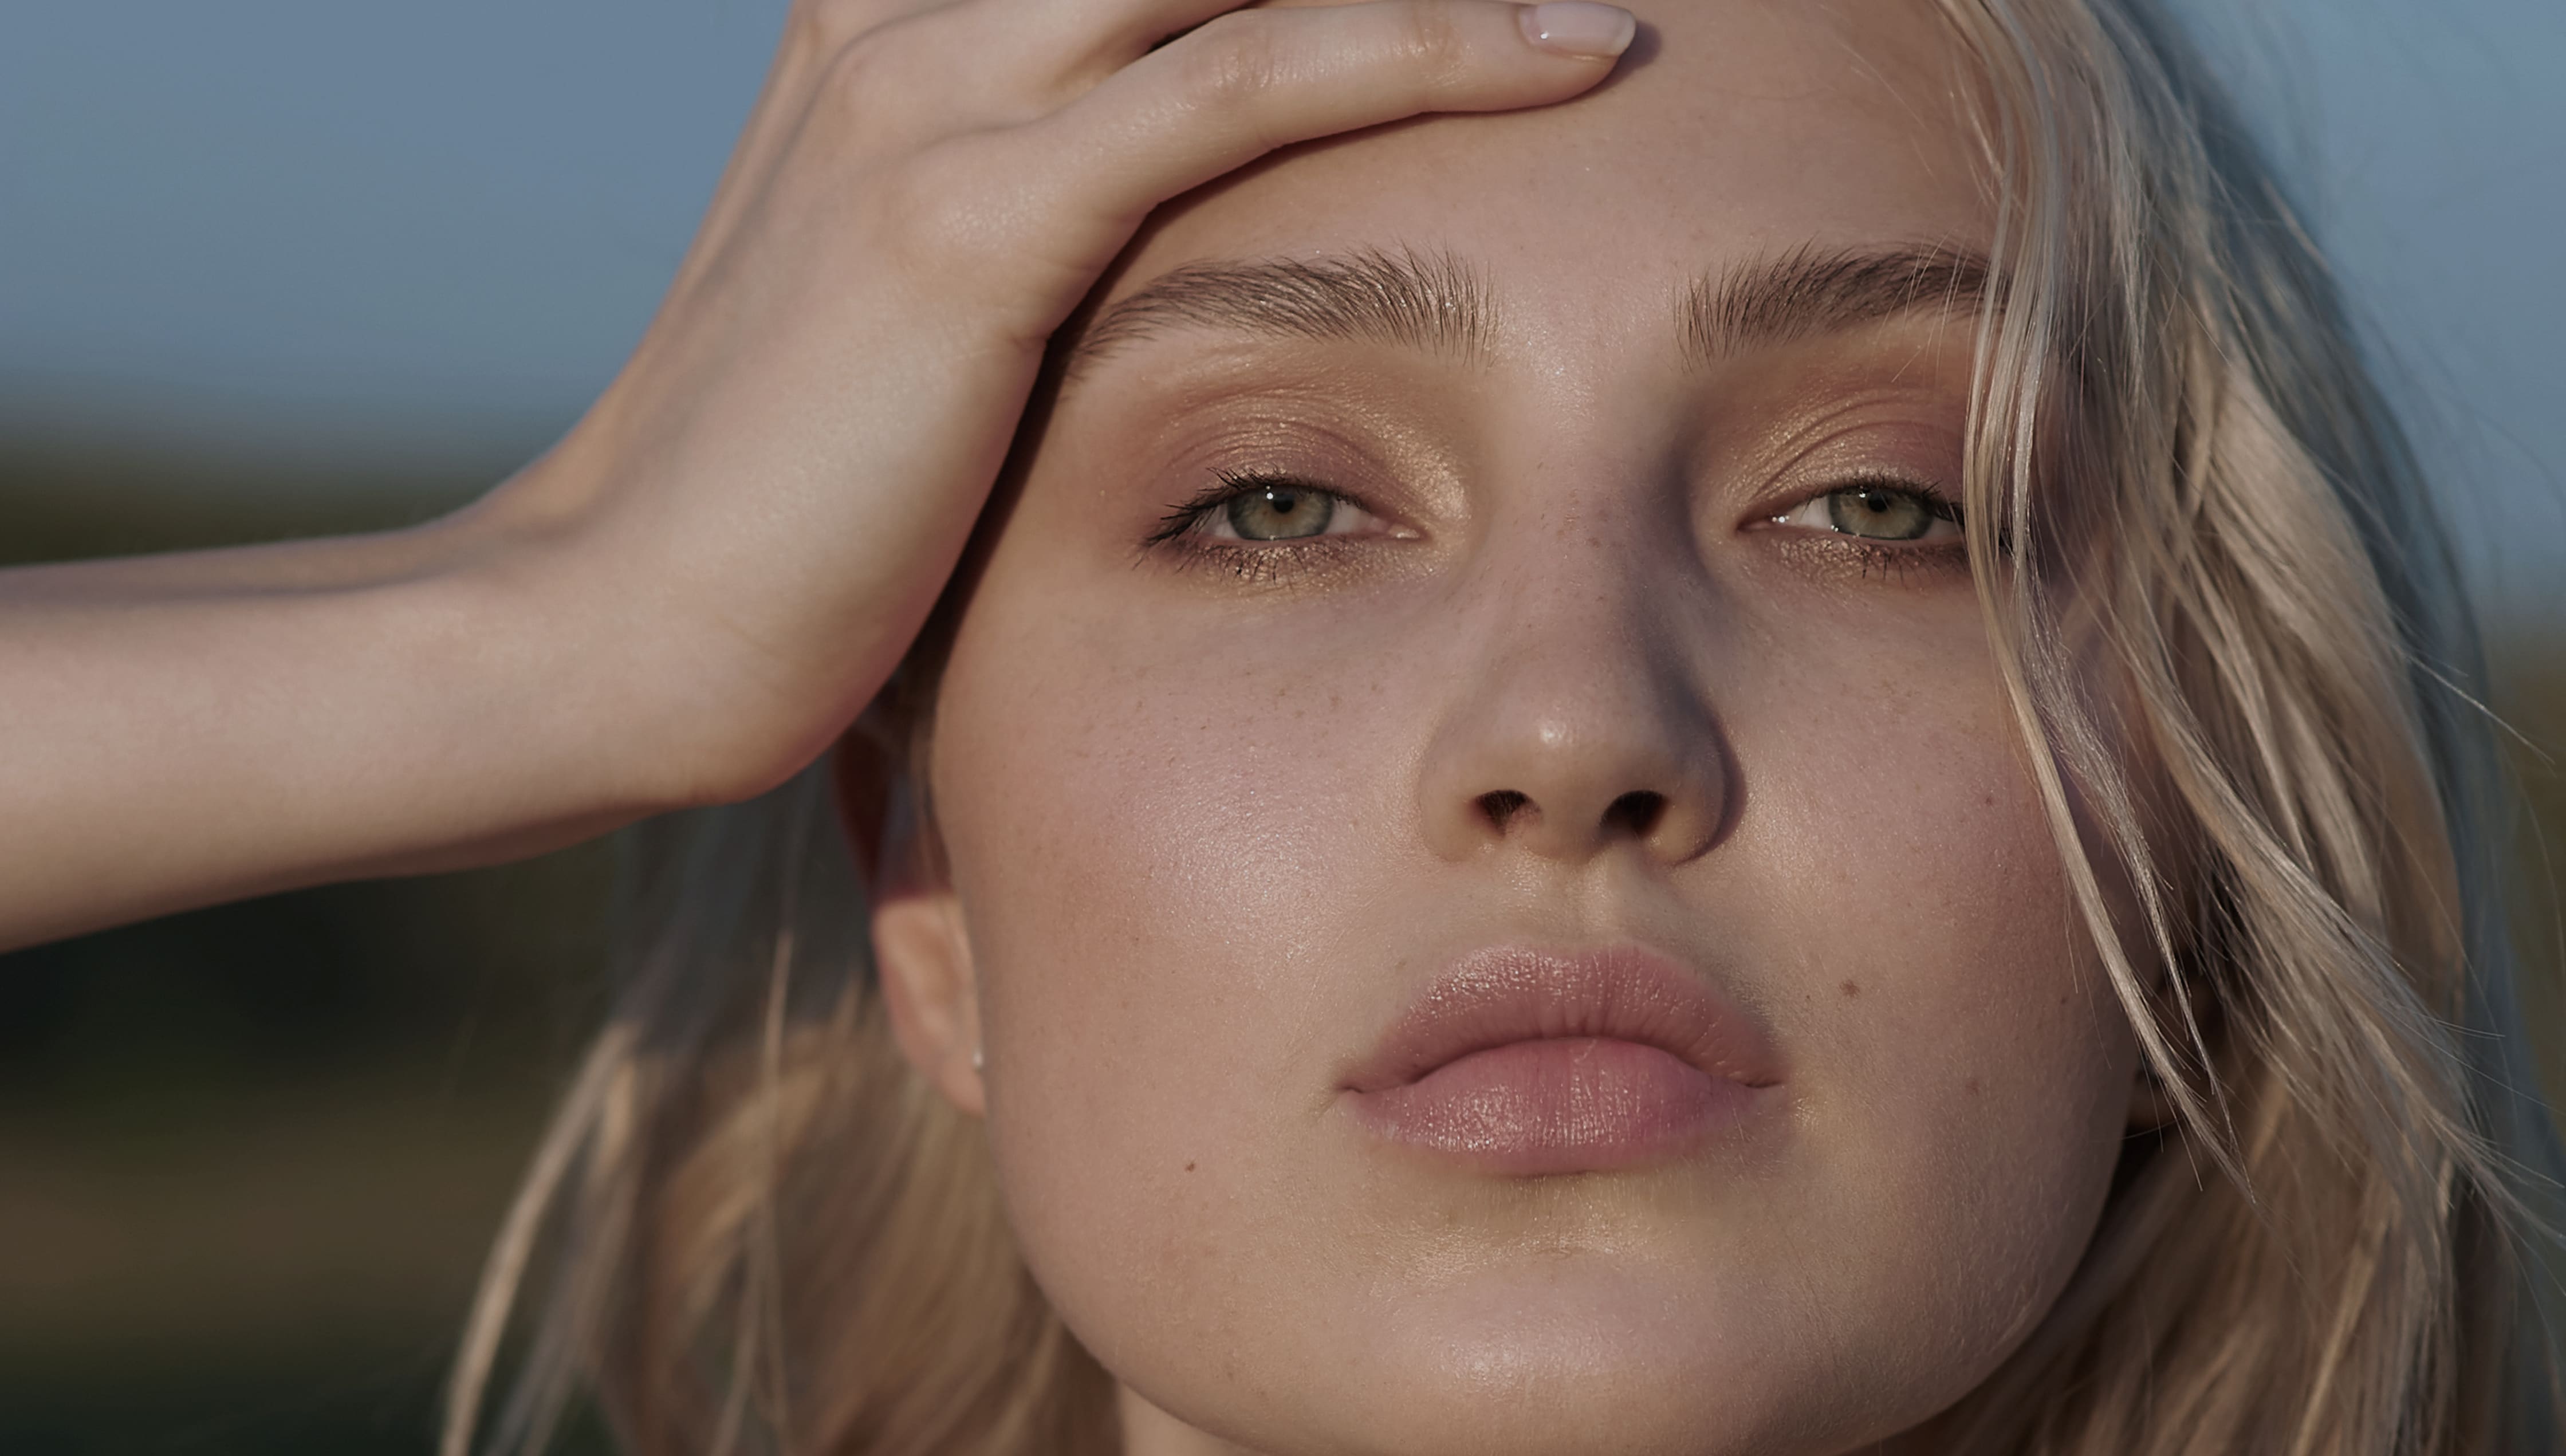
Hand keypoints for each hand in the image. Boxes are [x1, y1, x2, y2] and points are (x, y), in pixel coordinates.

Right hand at [490, 0, 1638, 805]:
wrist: (616, 625)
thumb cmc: (781, 501)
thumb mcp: (906, 307)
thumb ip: (1015, 212)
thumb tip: (1153, 217)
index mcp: (880, 19)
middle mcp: (898, 16)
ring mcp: (925, 101)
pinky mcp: (972, 223)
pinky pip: (1245, 83)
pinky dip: (1423, 49)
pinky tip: (1572, 54)